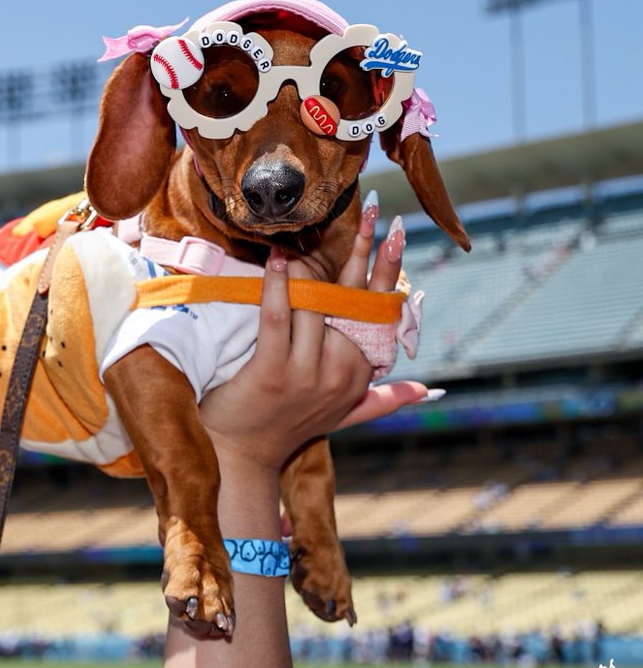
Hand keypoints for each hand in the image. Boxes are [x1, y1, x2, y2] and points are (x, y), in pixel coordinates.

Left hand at [199, 204, 421, 468]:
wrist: (240, 458)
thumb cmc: (285, 427)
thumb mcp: (342, 416)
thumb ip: (383, 401)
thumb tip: (428, 391)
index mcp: (358, 375)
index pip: (378, 312)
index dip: (387, 271)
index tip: (394, 233)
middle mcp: (339, 374)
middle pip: (351, 301)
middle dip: (360, 252)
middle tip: (368, 209)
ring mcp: (306, 375)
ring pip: (315, 306)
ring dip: (308, 267)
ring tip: (301, 237)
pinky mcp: (272, 373)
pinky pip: (278, 319)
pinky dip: (277, 287)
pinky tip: (277, 260)